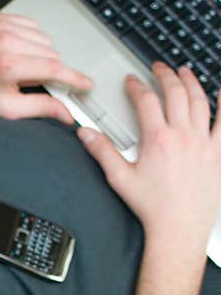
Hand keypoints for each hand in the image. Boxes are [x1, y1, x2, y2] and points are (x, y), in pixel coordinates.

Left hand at [0, 11, 93, 123]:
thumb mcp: (7, 108)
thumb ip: (40, 109)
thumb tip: (67, 115)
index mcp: (7, 65)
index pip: (53, 68)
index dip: (73, 78)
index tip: (86, 84)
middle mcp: (5, 41)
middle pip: (51, 53)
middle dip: (48, 68)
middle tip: (28, 80)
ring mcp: (1, 25)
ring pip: (43, 38)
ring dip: (39, 53)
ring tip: (18, 66)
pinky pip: (31, 26)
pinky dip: (30, 39)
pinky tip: (15, 51)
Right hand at [77, 61, 220, 255]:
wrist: (178, 226)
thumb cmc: (152, 206)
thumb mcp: (119, 179)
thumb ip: (102, 152)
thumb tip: (87, 134)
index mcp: (156, 140)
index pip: (146, 101)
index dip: (137, 87)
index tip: (132, 82)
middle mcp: (182, 136)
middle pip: (175, 93)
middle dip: (165, 76)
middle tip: (159, 68)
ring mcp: (203, 142)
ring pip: (200, 101)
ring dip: (191, 82)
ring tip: (185, 72)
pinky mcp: (218, 152)